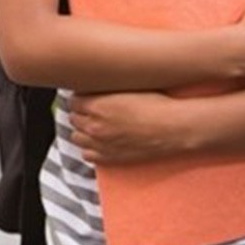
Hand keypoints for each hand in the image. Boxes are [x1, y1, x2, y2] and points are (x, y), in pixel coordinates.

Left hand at [69, 91, 185, 164]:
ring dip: (83, 130)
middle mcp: (94, 125)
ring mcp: (100, 144)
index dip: (81, 98)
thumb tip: (98, 86)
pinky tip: (100, 141)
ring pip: (76, 137)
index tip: (88, 97)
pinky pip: (87, 155)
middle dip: (81, 113)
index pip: (73, 101)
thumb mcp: (128, 86)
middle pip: (73, 118)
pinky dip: (90, 148)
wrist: (172, 127)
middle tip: (93, 110)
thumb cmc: (156, 105)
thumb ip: (107, 88)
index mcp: (97, 105)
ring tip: (95, 125)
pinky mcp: (109, 158)